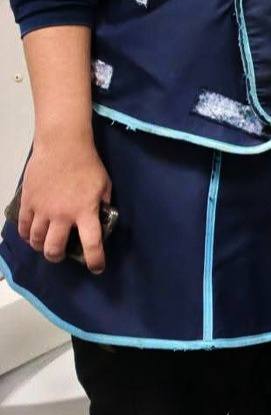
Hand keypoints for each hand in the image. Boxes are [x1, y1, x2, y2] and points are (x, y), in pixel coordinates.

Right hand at [17, 133, 111, 273]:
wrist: (63, 146)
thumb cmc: (88, 164)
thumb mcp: (104, 185)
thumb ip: (103, 204)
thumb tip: (102, 216)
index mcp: (85, 212)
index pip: (91, 243)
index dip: (95, 260)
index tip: (97, 268)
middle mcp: (62, 215)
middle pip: (54, 248)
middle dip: (57, 257)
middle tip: (60, 255)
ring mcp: (42, 210)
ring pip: (35, 240)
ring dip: (40, 246)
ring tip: (44, 245)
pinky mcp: (28, 202)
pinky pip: (22, 226)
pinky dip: (25, 234)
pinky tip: (29, 235)